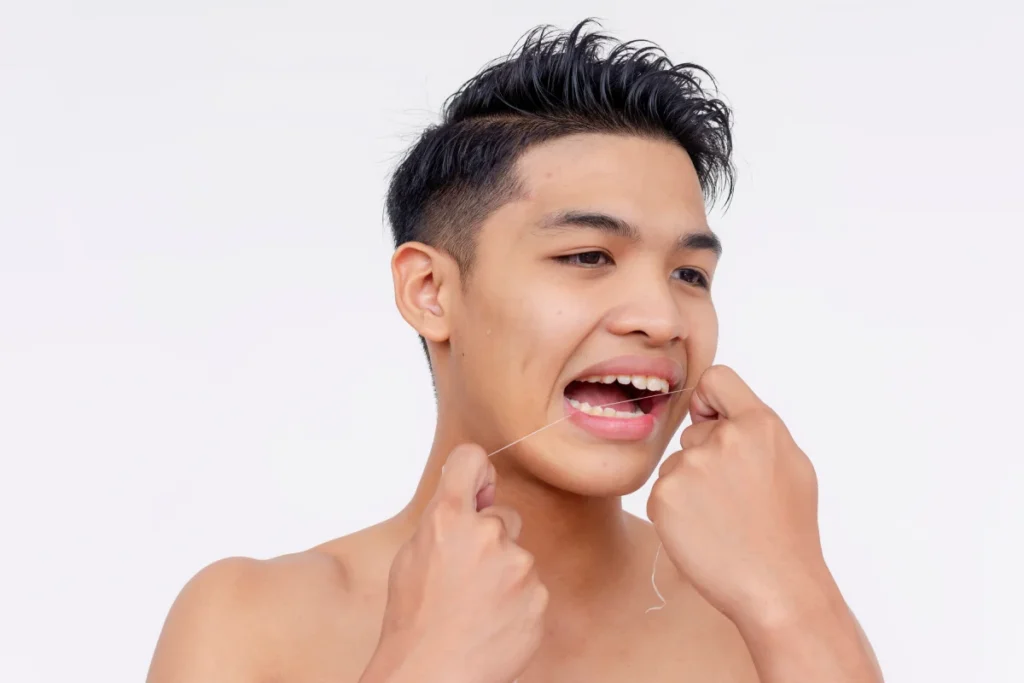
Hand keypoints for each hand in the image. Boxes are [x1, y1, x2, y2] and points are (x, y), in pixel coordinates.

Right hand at [364, 444, 547, 682]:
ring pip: (518, 555)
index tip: (478, 487)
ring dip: (504, 573)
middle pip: (503, 516)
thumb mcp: (412, 557)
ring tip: (477, 606)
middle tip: (466, 576)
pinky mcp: (539, 597)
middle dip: (491, 537)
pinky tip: (493, 622)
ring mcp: (519, 566)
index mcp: (448, 518)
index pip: (470, 459)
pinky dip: (518, 602)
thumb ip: (444, 519)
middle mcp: (488, 534)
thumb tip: (474, 495)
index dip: (476, 473)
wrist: (433, 675)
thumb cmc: (415, 620)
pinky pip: (532, 587)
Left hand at [647, 365, 836, 629]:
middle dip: (706, 456)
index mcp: (759, 425)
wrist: (776, 586)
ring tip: (722, 518)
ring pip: (677, 462)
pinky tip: (703, 531)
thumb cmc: (787, 529)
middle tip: (733, 497)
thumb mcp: (791, 464)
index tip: (714, 421)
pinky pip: (663, 490)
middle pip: (694, 430)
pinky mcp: (664, 496)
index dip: (710, 400)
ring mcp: (690, 467)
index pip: (716, 378)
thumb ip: (755, 429)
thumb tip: (718, 410)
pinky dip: (677, 510)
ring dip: (690, 485)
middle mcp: (723, 439)